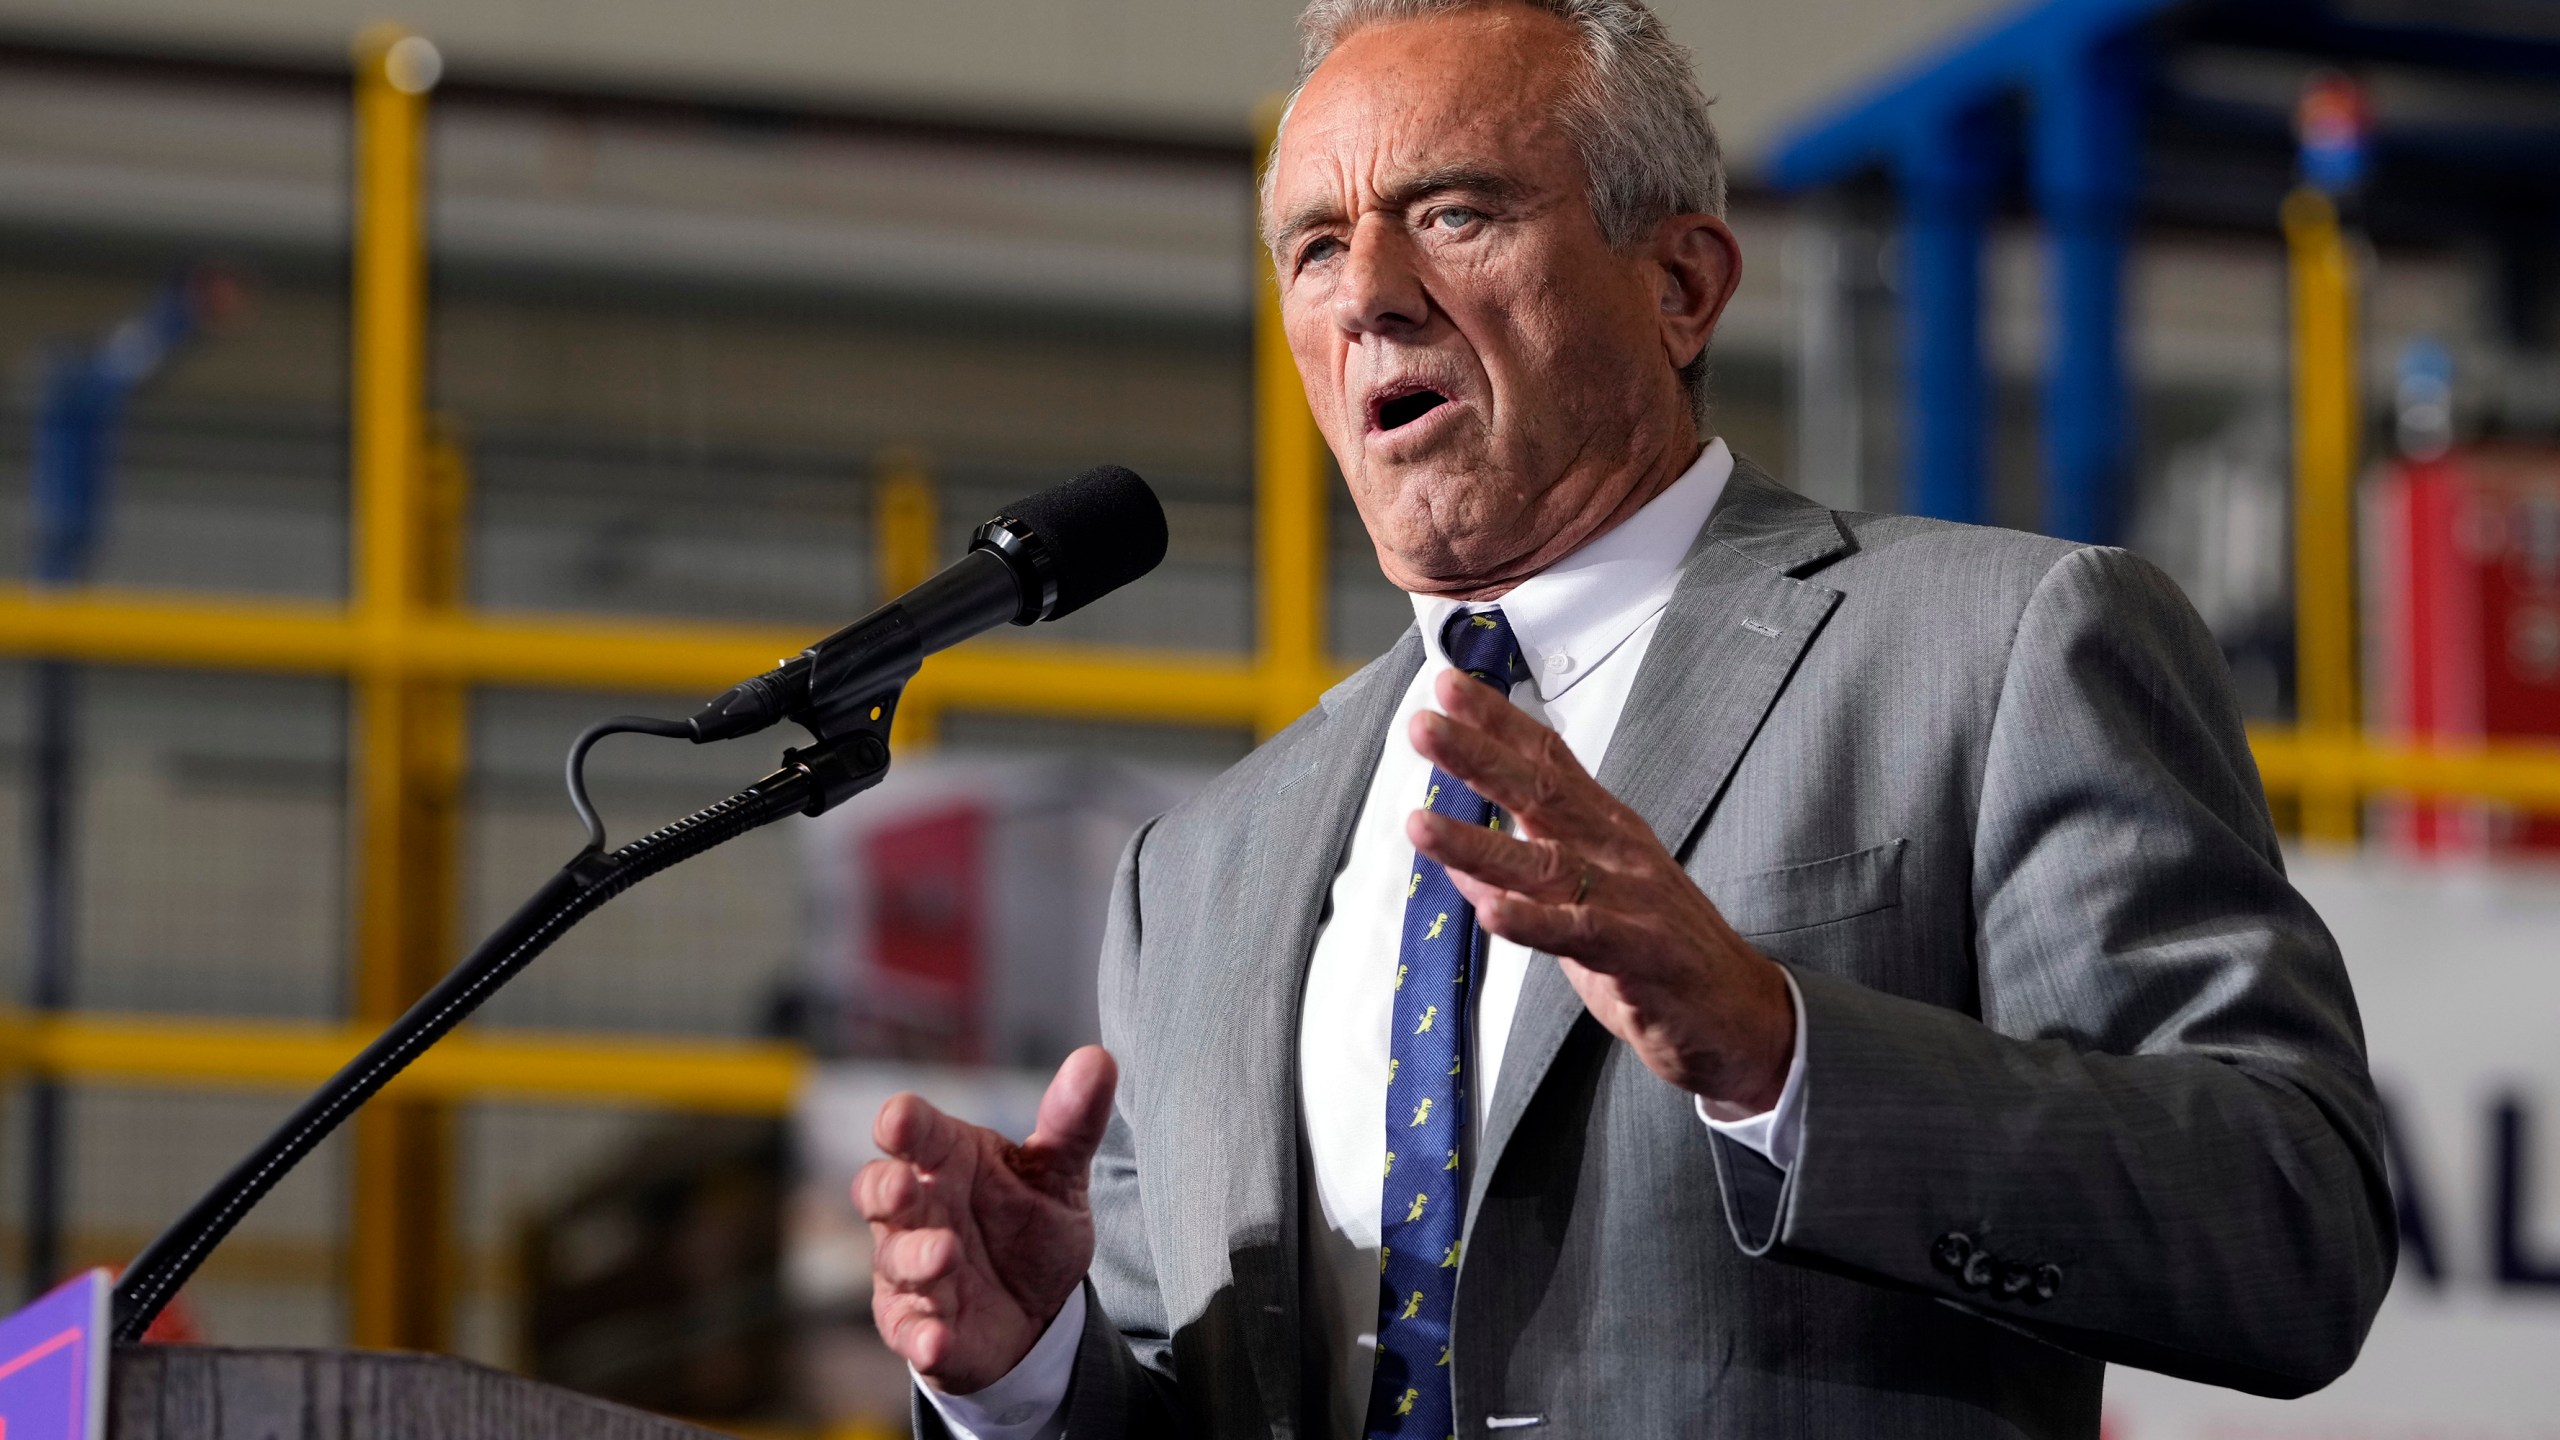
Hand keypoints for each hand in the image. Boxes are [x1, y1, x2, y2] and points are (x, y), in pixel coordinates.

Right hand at [856, 1045, 1117, 1391]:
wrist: (1036, 1310)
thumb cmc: (1028, 1225)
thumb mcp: (1059, 1174)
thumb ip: (1073, 1122)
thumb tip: (1098, 1059)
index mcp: (946, 1160)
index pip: (914, 1132)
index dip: (903, 1123)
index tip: (900, 1119)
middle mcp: (918, 1210)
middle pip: (879, 1190)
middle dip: (886, 1187)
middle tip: (906, 1186)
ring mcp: (910, 1269)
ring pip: (895, 1259)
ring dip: (916, 1257)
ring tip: (947, 1255)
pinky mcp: (917, 1325)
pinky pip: (909, 1330)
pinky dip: (921, 1334)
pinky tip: (937, 1339)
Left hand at [1408, 669, 1792, 1116]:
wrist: (1739, 1011)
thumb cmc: (1660, 950)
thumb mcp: (1585, 901)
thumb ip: (1523, 876)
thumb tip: (1458, 861)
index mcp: (1604, 828)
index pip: (1547, 760)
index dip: (1498, 721)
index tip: (1448, 685)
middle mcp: (1614, 851)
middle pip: (1540, 793)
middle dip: (1478, 757)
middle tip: (1425, 726)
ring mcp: (1628, 898)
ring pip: (1543, 863)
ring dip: (1477, 843)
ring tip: (1422, 824)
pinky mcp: (1637, 952)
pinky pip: (1576, 932)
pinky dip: (1531, 921)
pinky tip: (1491, 911)